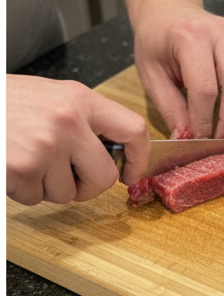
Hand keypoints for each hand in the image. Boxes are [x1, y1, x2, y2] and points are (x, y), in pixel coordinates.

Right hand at [6, 75, 151, 203]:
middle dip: (86, 185)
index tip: (130, 173)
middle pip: (105, 177)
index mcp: (79, 99)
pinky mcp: (22, 167)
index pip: (134, 129)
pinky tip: (10, 165)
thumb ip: (85, 122)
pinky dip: (23, 190)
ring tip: (25, 159)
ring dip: (47, 187)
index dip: (138, 158)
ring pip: (69, 194)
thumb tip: (119, 156)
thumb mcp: (49, 97)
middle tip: (63, 175)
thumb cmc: (4, 105)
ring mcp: (45, 145)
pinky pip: (37, 198)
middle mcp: (67, 120)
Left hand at [132, 2, 223, 139]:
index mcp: (189, 36)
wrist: (167, 9)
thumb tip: (186, 139)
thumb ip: (170, 108)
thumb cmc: (156, 41)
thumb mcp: (151, 74)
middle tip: (221, 143)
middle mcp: (219, 32)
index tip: (199, 139)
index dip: (205, 120)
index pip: (205, 88)